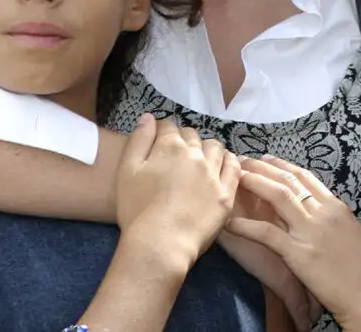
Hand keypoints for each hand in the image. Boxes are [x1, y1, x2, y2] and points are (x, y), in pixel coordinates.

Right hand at [117, 115, 239, 270]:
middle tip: (176, 155)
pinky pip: (234, 168)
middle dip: (184, 139)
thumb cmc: (137, 209)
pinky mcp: (226, 194)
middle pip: (192, 135)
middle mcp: (195, 154)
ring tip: (200, 159)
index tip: (159, 140)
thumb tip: (149, 117)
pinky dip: (229, 161)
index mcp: (170, 146)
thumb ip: (139, 140)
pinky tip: (222, 165)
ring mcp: (214, 174)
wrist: (160, 244)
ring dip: (206, 148)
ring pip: (215, 147)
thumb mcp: (127, 171)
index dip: (162, 130)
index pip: (169, 125)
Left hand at [226, 157, 360, 331]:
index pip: (304, 175)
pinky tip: (230, 222)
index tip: (264, 158)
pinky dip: (246, 226)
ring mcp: (311, 230)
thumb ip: (332, 220)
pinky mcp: (300, 253)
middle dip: (261, 166)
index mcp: (336, 206)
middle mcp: (323, 211)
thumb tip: (316, 212)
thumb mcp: (352, 235)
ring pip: (277, 194)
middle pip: (287, 178)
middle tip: (242, 161)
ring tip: (235, 177)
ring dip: (253, 182)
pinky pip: (267, 233)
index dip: (281, 164)